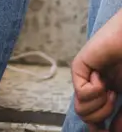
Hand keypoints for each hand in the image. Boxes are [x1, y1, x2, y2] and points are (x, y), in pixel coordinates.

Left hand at [71, 10, 121, 127]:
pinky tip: (101, 76)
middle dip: (101, 117)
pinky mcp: (78, 67)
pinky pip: (81, 93)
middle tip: (114, 99)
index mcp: (107, 96)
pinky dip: (96, 90)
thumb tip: (110, 131)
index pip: (95, 121)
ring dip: (101, 106)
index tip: (108, 131)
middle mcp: (94, 88)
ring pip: (81, 110)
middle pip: (86, 118)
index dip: (100, 130)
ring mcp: (86, 77)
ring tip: (111, 90)